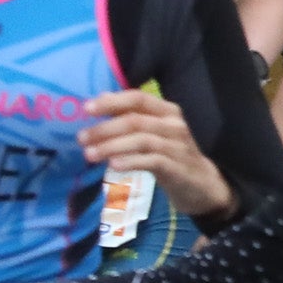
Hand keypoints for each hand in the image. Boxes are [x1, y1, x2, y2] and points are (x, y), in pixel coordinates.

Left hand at [83, 88, 224, 221]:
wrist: (201, 184)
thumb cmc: (171, 155)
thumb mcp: (153, 132)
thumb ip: (131, 116)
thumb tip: (100, 99)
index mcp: (167, 111)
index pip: (139, 99)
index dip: (112, 102)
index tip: (87, 109)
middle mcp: (174, 125)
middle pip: (136, 121)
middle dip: (105, 129)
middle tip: (81, 138)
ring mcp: (177, 146)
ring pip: (141, 140)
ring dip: (112, 146)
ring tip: (90, 154)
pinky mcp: (177, 168)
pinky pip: (151, 161)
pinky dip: (131, 161)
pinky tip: (113, 166)